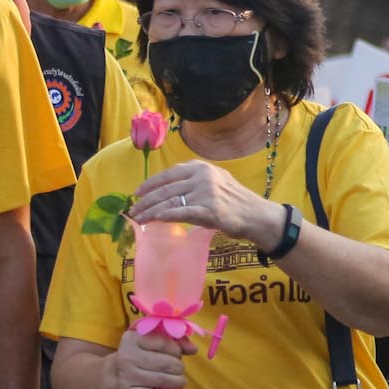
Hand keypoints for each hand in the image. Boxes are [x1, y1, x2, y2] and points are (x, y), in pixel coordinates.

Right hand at [106, 328, 194, 388]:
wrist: (111, 375)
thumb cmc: (138, 355)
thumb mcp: (149, 342)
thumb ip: (174, 341)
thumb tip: (193, 349)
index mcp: (133, 339)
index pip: (164, 343)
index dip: (177, 350)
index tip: (177, 354)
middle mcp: (128, 356)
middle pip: (166, 363)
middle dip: (178, 367)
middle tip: (178, 370)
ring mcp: (128, 376)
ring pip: (162, 380)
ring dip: (177, 382)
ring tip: (180, 381)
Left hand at [131, 160, 274, 244]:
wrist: (255, 215)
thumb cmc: (233, 200)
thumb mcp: (215, 180)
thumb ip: (193, 179)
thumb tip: (167, 188)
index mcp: (201, 167)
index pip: (169, 174)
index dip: (150, 184)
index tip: (137, 193)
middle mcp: (202, 177)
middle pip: (166, 189)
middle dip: (146, 200)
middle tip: (134, 210)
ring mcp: (205, 193)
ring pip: (169, 201)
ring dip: (150, 211)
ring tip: (139, 218)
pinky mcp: (208, 210)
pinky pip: (180, 213)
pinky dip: (164, 216)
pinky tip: (154, 220)